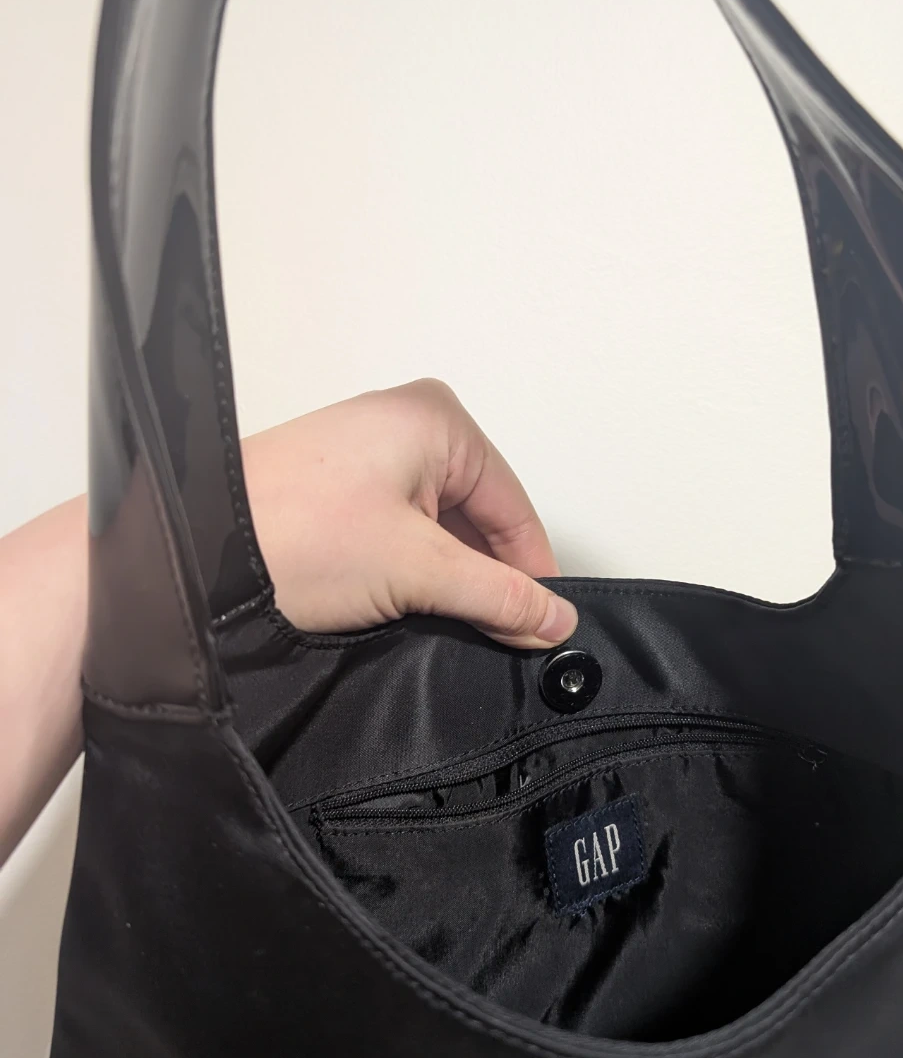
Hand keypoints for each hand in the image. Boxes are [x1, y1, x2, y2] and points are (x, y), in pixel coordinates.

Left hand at [242, 379, 578, 647]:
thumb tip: (554, 618)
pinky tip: (407, 608)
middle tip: (499, 638)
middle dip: (486, 578)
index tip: (543, 629)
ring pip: (438, 527)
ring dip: (446, 578)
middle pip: (477, 516)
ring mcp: (366, 452)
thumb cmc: (293, 537)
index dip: (531, 574)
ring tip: (447, 626)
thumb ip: (499, 596)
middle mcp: (405, 423)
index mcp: (436, 420)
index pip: (513, 506)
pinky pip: (399, 528)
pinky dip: (411, 570)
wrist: (193, 554)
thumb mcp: (418, 571)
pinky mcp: (335, 486)